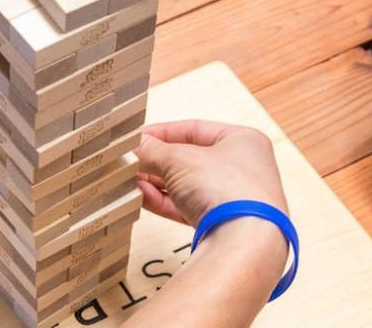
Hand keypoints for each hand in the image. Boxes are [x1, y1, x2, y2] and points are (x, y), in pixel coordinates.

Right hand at [133, 120, 285, 225]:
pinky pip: (186, 207)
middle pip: (188, 159)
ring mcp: (232, 199)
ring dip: (155, 183)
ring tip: (128, 180)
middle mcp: (242, 169)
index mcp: (243, 141)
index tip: (138, 139)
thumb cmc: (227, 190)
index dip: (162, 132)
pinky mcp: (220, 224)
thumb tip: (135, 147)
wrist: (243, 242)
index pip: (194, 129)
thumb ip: (153, 151)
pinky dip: (163, 202)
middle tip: (129, 162)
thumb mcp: (179, 160)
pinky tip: (140, 196)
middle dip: (156, 161)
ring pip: (185, 186)